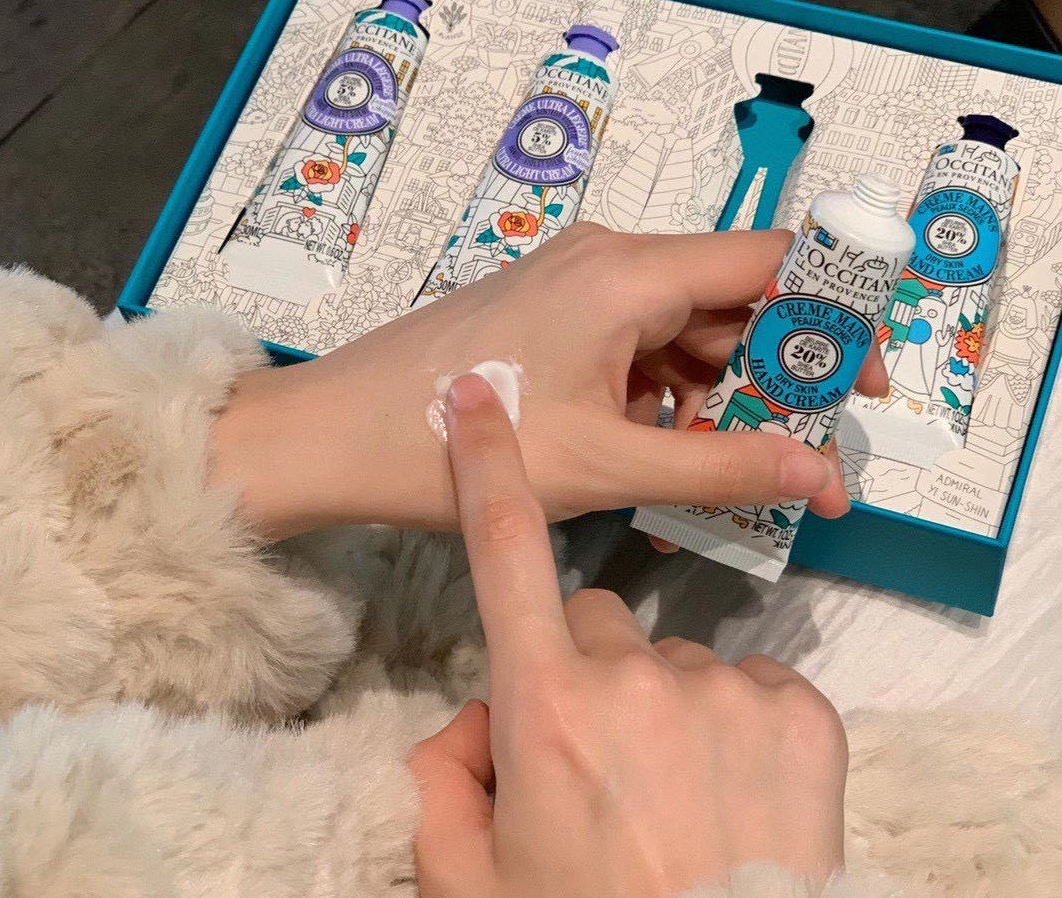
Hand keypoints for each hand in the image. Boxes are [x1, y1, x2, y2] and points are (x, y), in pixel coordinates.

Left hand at [210, 223, 885, 537]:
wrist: (334, 436)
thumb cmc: (460, 440)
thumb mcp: (606, 461)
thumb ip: (723, 467)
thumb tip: (822, 474)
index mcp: (630, 271)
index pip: (769, 262)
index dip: (832, 316)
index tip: (864, 383)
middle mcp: (608, 259)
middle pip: (728, 300)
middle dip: (773, 376)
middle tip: (803, 451)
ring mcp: (574, 286)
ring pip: (680, 331)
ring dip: (713, 397)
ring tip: (723, 473)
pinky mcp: (549, 316)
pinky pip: (633, 346)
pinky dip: (660, 397)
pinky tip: (657, 456)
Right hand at [410, 374, 846, 894]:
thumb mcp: (472, 878)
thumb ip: (443, 781)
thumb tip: (476, 718)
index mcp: (547, 704)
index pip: (505, 552)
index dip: (489, 465)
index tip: (479, 398)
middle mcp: (634, 677)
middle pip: (595, 619)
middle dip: (588, 666)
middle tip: (604, 755)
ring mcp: (726, 688)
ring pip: (677, 660)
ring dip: (669, 706)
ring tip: (684, 796)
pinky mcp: (802, 711)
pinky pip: (753, 684)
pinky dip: (742, 725)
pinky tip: (743, 793)